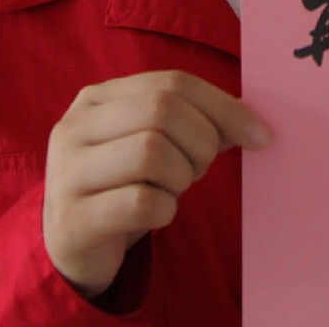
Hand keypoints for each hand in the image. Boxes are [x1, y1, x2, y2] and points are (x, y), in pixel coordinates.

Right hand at [43, 71, 267, 297]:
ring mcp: (67, 172)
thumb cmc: (121, 186)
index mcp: (97, 98)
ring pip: (152, 153)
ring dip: (181, 177)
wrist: (68, 247)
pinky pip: (141, 202)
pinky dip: (165, 209)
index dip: (223, 106)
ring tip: (173, 189)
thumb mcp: (150, 143)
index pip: (173, 81)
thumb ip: (193, 123)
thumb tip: (253, 122)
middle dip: (202, 142)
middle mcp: (74, 127)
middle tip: (202, 168)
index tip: (260, 134)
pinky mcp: (73, 219)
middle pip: (163, 110)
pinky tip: (156, 214)